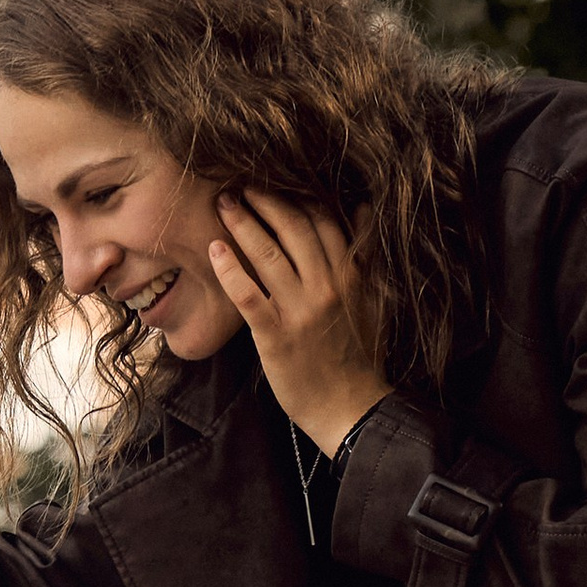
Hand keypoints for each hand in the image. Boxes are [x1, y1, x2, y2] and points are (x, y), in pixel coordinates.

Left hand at [209, 188, 392, 451]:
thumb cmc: (359, 354)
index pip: (323, 220)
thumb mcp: (372, 299)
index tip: (275, 178)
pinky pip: (248, 296)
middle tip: (241, 182)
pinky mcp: (275, 335)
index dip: (298, 194)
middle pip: (293, 228)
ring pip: (268, 255)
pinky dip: (230, 270)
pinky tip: (214, 249)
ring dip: (243, 224)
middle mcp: (327, 286)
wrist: (350, 408)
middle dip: (265, 200)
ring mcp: (300, 310)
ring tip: (223, 203)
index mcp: (351, 275)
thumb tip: (361, 210)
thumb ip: (364, 255)